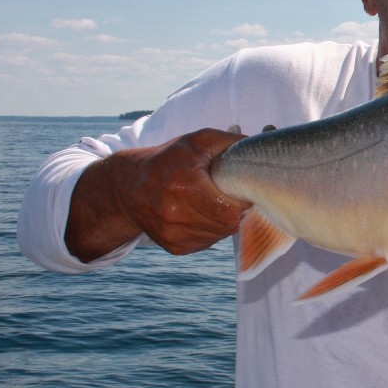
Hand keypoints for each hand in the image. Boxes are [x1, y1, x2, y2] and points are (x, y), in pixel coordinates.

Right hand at [66, 128, 251, 261]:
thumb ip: (230, 142)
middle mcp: (174, 213)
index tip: (240, 189)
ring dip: (223, 222)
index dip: (242, 201)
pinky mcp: (173, 247)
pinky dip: (210, 230)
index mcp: (183, 185)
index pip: (230, 210)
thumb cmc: (169, 159)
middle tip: (229, 196)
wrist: (128, 187)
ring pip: (219, 235)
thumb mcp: (198, 141)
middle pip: (227, 225)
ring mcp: (172, 233)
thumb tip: (259, 149)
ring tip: (213, 203)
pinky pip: (207, 243)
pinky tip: (201, 214)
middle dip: (235, 211)